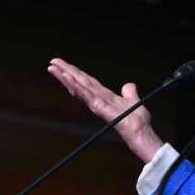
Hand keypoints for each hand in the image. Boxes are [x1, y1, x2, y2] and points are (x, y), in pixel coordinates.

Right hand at [47, 58, 163, 162]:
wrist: (141, 131)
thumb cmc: (137, 120)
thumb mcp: (133, 101)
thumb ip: (129, 93)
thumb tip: (128, 85)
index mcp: (104, 96)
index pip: (86, 81)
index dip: (75, 72)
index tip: (63, 65)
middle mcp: (98, 99)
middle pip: (79, 82)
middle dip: (65, 72)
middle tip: (52, 62)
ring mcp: (97, 104)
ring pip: (79, 87)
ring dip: (66, 77)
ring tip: (54, 68)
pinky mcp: (100, 108)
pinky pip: (87, 95)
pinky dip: (77, 86)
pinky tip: (68, 78)